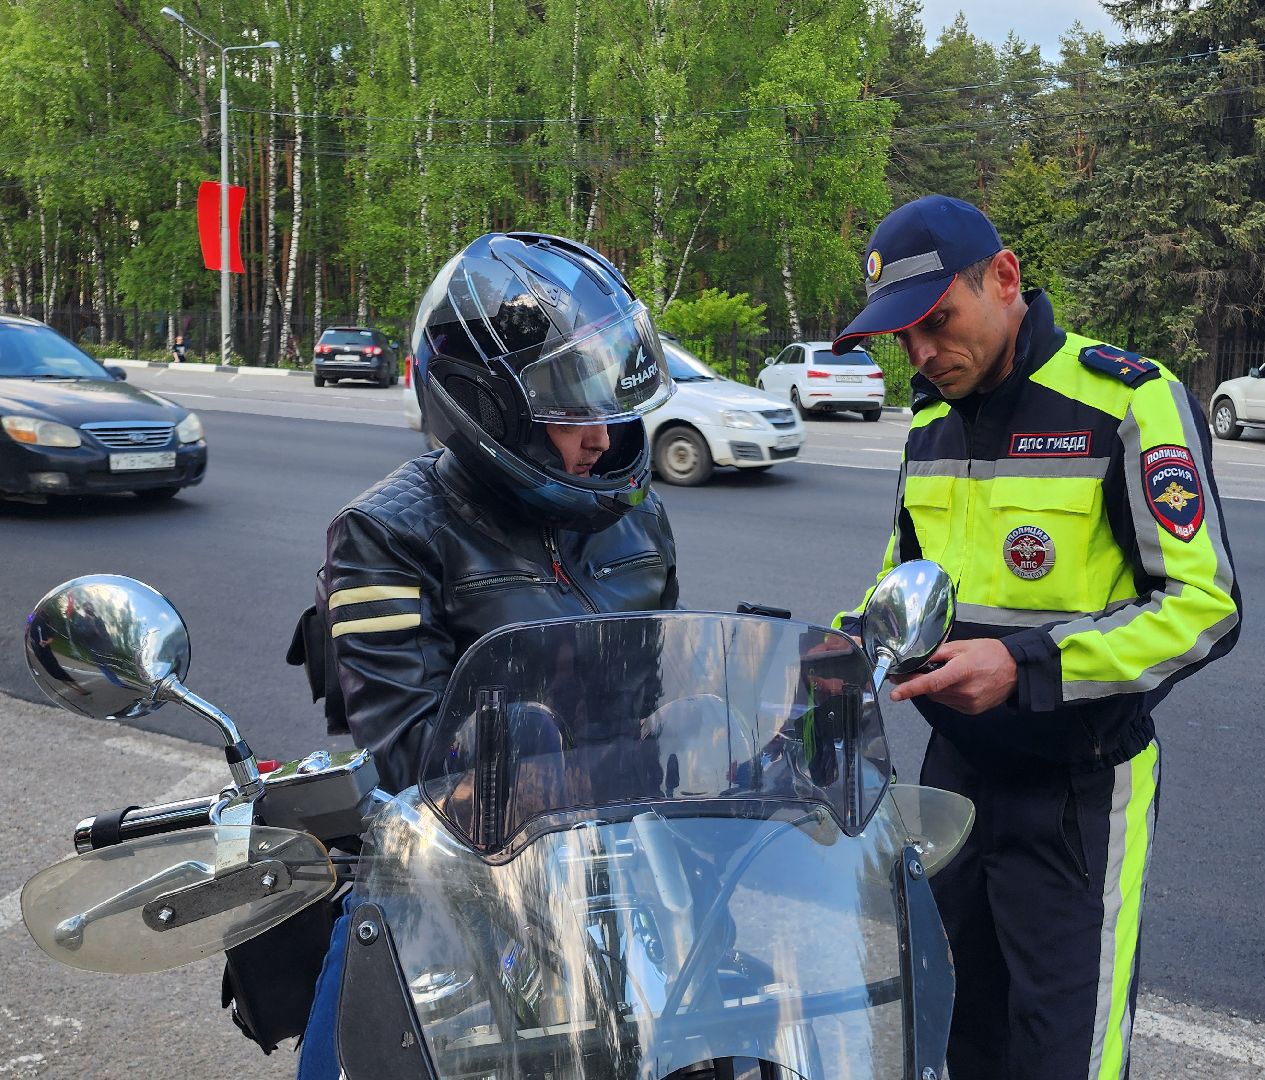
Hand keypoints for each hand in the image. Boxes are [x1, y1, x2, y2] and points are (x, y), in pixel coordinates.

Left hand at [887, 638, 1016, 713]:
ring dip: (933, 688)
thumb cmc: (989, 653)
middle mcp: (965, 691)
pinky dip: (946, 694)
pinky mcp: (972, 710)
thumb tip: (917, 660)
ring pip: (939, 698)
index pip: (931, 682)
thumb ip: (938, 653)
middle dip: (918, 683)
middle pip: (931, 691)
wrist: (1015, 670)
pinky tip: (954, 684)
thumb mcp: (962, 646)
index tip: (895, 693)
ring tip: (943, 674)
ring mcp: (969, 703)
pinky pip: (949, 703)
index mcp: (962, 671)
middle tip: (910, 673)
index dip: (910, 688)